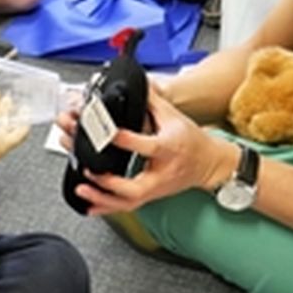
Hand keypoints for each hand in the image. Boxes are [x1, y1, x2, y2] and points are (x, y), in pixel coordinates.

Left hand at [66, 87, 238, 215]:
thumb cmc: (191, 141)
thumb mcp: (174, 116)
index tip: (108, 133)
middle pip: (135, 187)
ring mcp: (155, 189)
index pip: (147, 146)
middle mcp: (161, 173)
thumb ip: (152, 101)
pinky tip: (89, 206)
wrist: (209, 163)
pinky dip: (106, 208)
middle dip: (110, 183)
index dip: (126, 140)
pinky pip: (126, 207)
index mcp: (168, 149)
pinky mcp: (149, 196)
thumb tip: (137, 84)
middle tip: (90, 172)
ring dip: (103, 199)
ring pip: (129, 202)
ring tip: (83, 190)